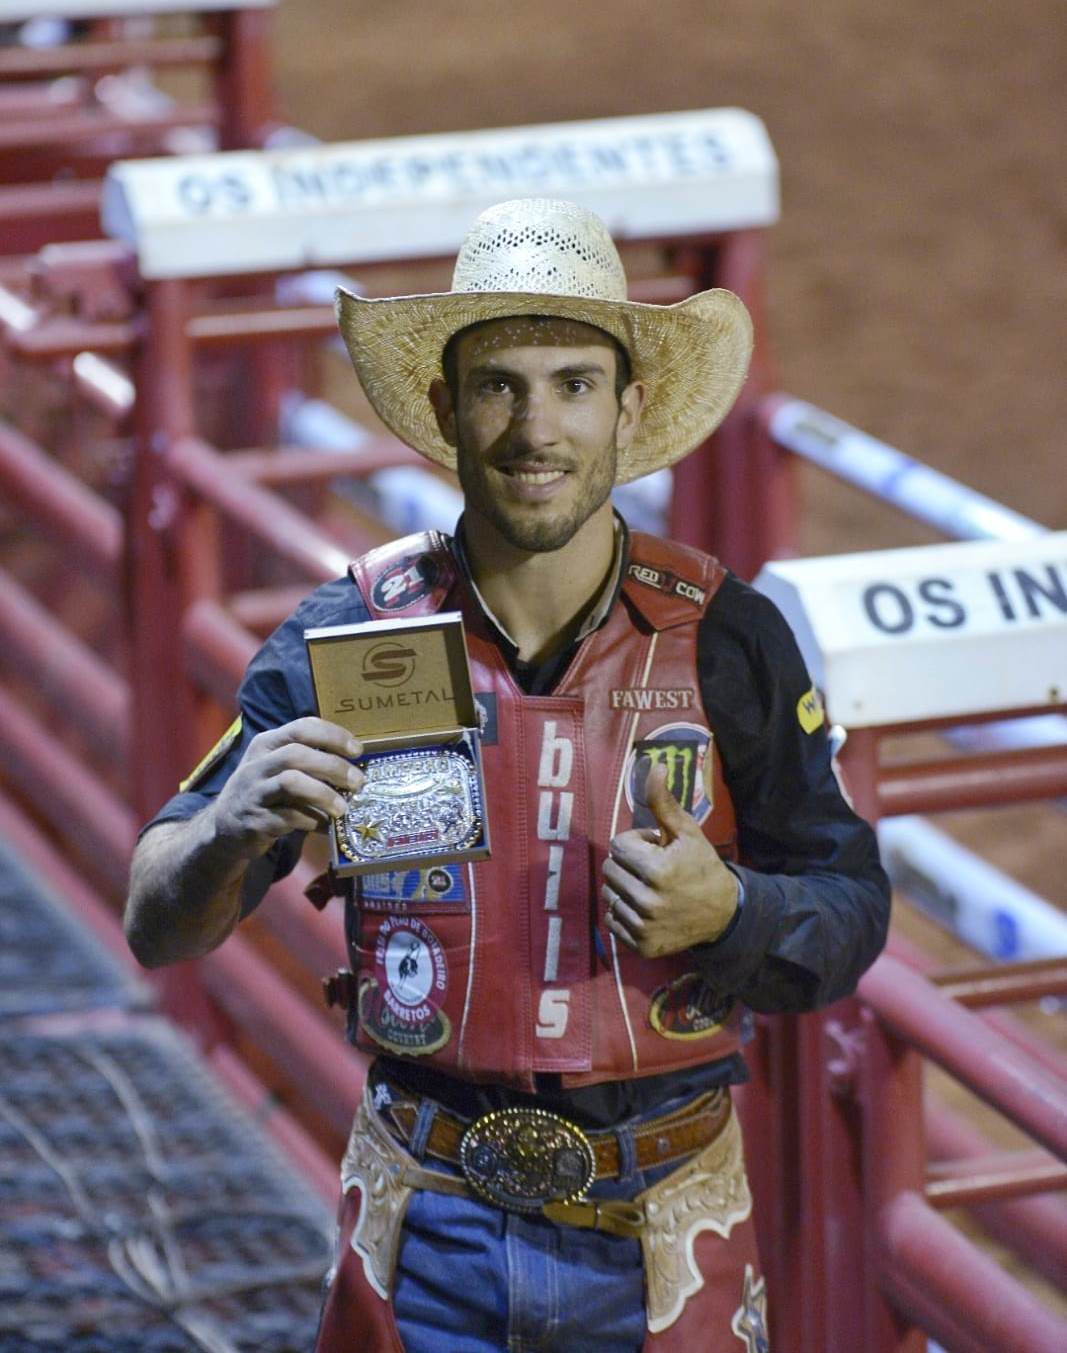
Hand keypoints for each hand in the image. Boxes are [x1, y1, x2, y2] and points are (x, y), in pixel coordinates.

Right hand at [210, 717, 364, 859]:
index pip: (301, 728)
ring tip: (343, 808)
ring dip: (323, 794)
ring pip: (291, 782)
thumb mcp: (277, 768)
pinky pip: (289, 817)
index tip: (357, 750)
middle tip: (358, 781)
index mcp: (266, 744)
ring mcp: (253, 792)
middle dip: (333, 766)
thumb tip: (354, 765)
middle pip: (297, 754)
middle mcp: (257, 764)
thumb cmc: (264, 792)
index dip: (333, 736)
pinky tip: (326, 825)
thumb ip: (307, 760)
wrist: (226, 828)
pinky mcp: (255, 821)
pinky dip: (313, 820)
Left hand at [602, 761, 738, 958]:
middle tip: (654, 869)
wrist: (723, 914)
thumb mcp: (687, 832)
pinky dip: (624, 912)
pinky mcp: (640, 946)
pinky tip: (646, 909)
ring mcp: (643, 927)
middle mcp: (647, 901)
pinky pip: (612, 920)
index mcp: (657, 870)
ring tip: (650, 888)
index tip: (657, 849)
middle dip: (629, 864)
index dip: (637, 842)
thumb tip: (654, 765)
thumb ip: (664, 803)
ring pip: (609, 894)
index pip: (618, 845)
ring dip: (624, 887)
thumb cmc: (702, 866)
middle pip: (610, 869)